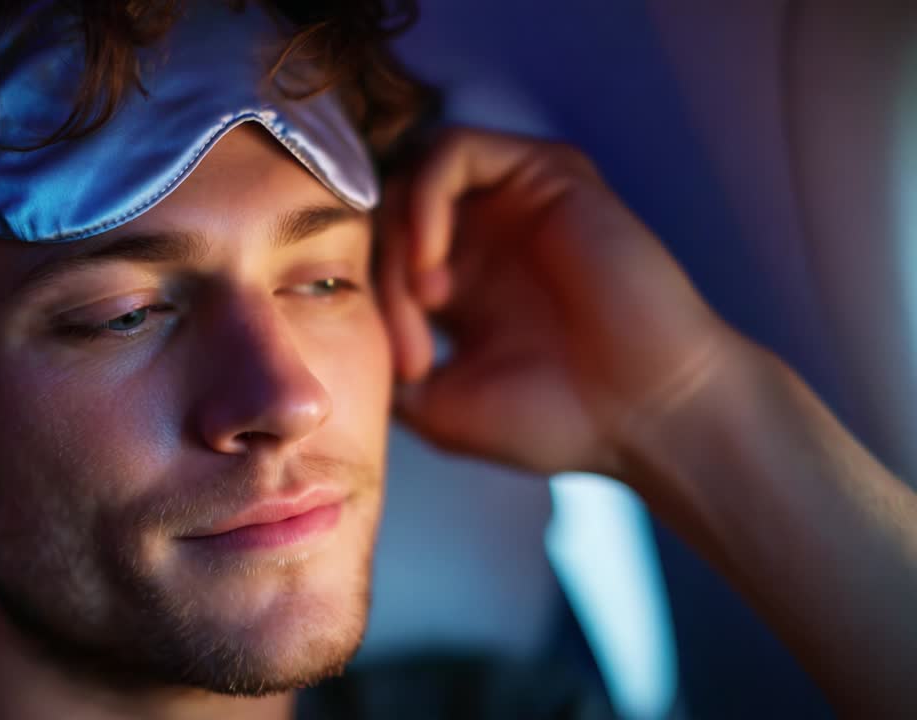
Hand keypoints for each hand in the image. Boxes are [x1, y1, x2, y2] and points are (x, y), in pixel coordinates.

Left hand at [378, 128, 741, 477]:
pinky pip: (453, 151)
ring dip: (400, 238)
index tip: (405, 370)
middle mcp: (483, 233)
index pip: (377, 254)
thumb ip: (386, 365)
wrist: (648, 416)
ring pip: (411, 177)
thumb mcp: (440, 407)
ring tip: (424, 301)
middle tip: (411, 347)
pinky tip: (433, 263)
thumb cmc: (555, 420)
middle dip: (379, 276)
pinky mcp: (545, 172)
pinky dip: (425, 199)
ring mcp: (514, 200)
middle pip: (386, 214)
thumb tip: (333, 345)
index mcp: (460, 281)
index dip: (369, 304)